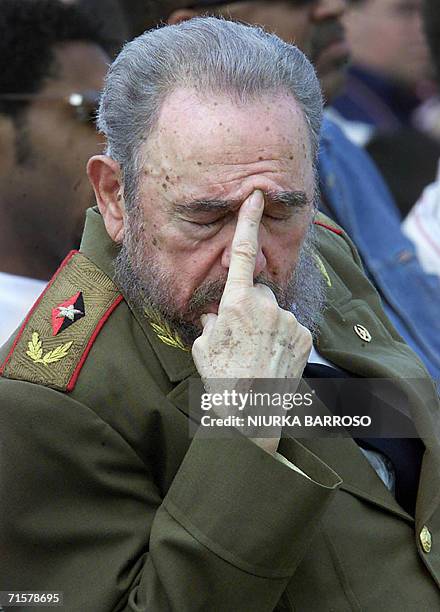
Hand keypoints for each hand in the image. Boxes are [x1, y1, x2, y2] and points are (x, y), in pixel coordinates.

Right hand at [192, 190, 311, 453]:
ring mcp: (289, 320)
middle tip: (240, 333)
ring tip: (256, 350)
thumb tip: (216, 313)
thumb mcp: (204, 345)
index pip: (243, 254)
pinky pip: (290, 324)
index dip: (248, 223)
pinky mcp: (305, 335)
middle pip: (257, 290)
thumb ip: (211, 320)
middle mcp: (266, 306)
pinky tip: (272, 355)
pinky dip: (281, 334)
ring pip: (274, 309)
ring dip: (266, 322)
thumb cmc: (221, 378)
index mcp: (237, 303)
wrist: (250, 412)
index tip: (256, 197)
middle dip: (249, 303)